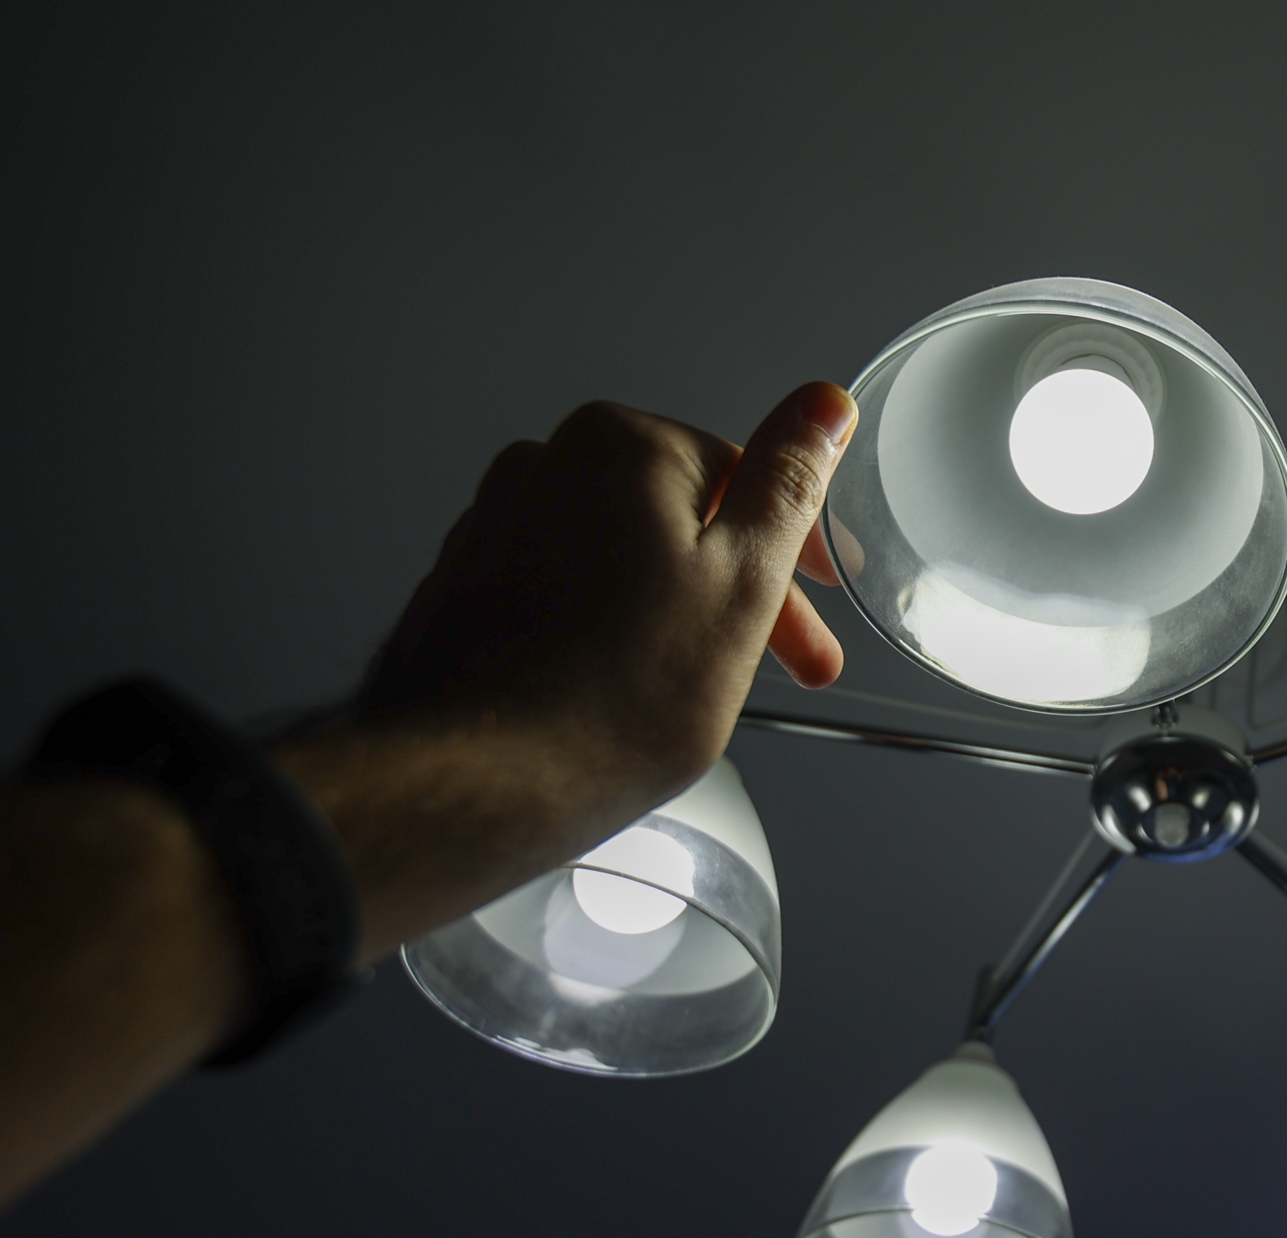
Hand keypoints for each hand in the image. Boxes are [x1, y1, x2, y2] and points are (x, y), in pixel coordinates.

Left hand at [362, 383, 857, 818]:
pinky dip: (603, 635)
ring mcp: (493, 529)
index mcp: (620, 445)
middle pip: (676, 519)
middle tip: (782, 661)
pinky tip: (621, 693)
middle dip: (736, 593)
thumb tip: (821, 407)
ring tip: (695, 689)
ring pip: (619, 561)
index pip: (741, 477)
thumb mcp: (745, 581)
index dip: (796, 550)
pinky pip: (562, 599)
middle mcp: (542, 469)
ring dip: (669, 614)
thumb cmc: (613, 696)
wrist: (481, 782)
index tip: (818, 596)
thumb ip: (788, 484)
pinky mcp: (465, 592)